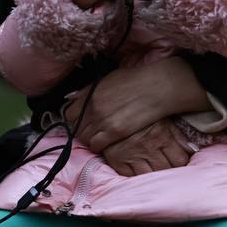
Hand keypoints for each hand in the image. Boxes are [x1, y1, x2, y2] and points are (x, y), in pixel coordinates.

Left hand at [66, 57, 208, 151]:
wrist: (157, 87)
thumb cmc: (136, 81)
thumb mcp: (108, 80)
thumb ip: (89, 91)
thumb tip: (73, 98)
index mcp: (90, 94)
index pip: (69, 113)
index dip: (74, 119)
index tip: (81, 121)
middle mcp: (93, 107)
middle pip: (75, 128)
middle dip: (81, 131)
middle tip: (92, 131)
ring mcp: (103, 120)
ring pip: (84, 139)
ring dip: (90, 139)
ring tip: (100, 137)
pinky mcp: (115, 132)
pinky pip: (96, 145)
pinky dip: (98, 146)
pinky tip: (106, 142)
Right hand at [102, 119, 193, 175]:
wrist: (110, 109)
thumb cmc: (140, 115)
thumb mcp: (162, 119)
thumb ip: (178, 135)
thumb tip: (193, 150)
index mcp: (161, 136)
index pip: (180, 161)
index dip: (181, 163)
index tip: (178, 162)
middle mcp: (148, 148)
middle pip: (166, 171)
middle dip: (169, 171)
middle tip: (167, 167)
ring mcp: (132, 156)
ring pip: (150, 177)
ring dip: (154, 176)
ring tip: (153, 171)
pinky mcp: (117, 161)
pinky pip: (130, 177)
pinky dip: (136, 177)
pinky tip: (139, 172)